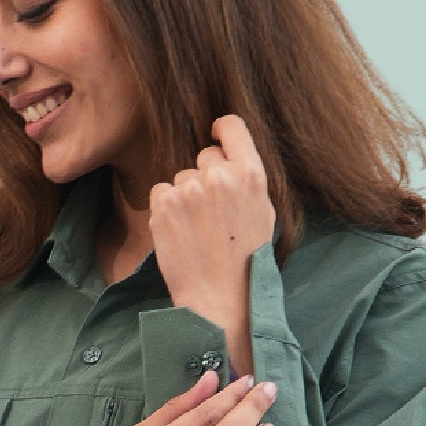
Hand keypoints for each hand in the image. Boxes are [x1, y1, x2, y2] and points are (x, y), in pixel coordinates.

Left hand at [149, 114, 275, 316]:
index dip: (222, 129)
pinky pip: (161, 192)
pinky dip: (166, 210)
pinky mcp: (165, 205)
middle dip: (206, 177)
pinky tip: (181, 233)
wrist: (221, 298)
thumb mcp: (263, 213)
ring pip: (181, 177)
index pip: (232, 126)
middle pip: (205, 156)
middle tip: (212, 212)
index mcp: (251, 174)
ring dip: (185, 197)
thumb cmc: (247, 261)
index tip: (215, 134)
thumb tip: (228, 154)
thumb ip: (247, 179)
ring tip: (198, 230)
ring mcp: (190, 189)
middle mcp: (221, 176)